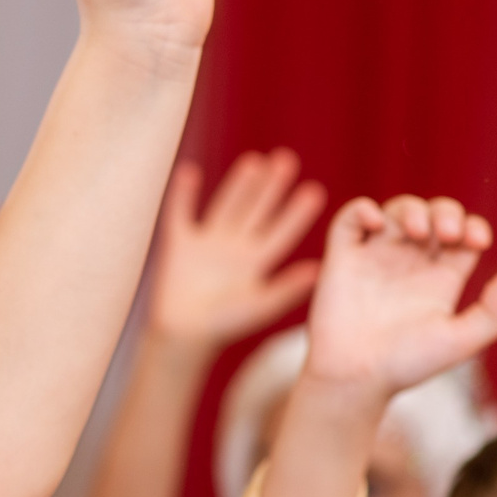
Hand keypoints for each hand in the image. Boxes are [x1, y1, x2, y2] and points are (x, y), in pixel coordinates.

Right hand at [150, 151, 324, 349]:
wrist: (181, 337)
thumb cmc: (222, 327)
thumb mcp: (259, 307)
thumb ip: (286, 289)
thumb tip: (318, 270)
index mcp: (256, 264)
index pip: (281, 231)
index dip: (296, 212)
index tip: (314, 191)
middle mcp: (234, 249)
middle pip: (255, 211)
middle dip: (270, 187)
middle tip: (286, 160)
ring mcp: (206, 245)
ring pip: (225, 206)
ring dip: (238, 185)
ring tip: (254, 161)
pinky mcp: (178, 246)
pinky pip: (181, 214)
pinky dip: (183, 194)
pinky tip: (190, 171)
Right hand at [300, 196, 496, 400]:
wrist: (355, 376)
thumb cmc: (407, 364)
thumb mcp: (462, 342)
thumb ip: (495, 315)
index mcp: (439, 280)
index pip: (463, 235)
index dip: (473, 226)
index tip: (476, 241)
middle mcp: (408, 265)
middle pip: (433, 215)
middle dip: (446, 212)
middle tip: (447, 233)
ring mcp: (374, 259)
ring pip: (396, 211)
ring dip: (411, 209)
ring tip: (417, 231)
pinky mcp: (341, 259)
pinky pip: (349, 219)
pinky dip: (361, 209)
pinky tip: (377, 223)